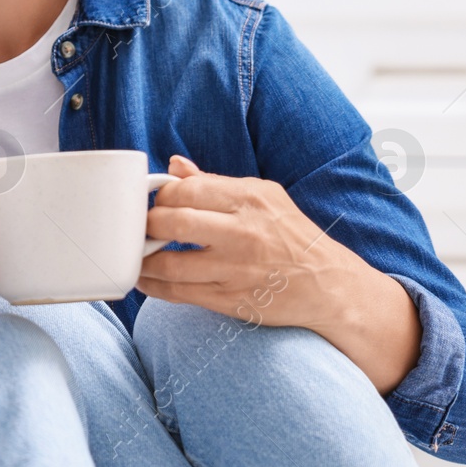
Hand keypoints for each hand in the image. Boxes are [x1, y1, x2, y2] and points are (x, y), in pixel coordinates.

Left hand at [137, 155, 363, 329]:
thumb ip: (214, 182)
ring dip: (144, 259)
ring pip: (169, 264)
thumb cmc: (291, 235)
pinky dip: (154, 287)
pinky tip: (145, 279)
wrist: (328, 285)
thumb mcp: (263, 196)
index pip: (186, 190)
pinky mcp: (230, 300)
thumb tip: (174, 166)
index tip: (155, 202)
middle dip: (147, 224)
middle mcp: (242, 233)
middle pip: (172, 223)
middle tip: (143, 227)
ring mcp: (235, 270)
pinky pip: (179, 294)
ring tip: (137, 254)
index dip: (161, 196)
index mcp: (248, 199)